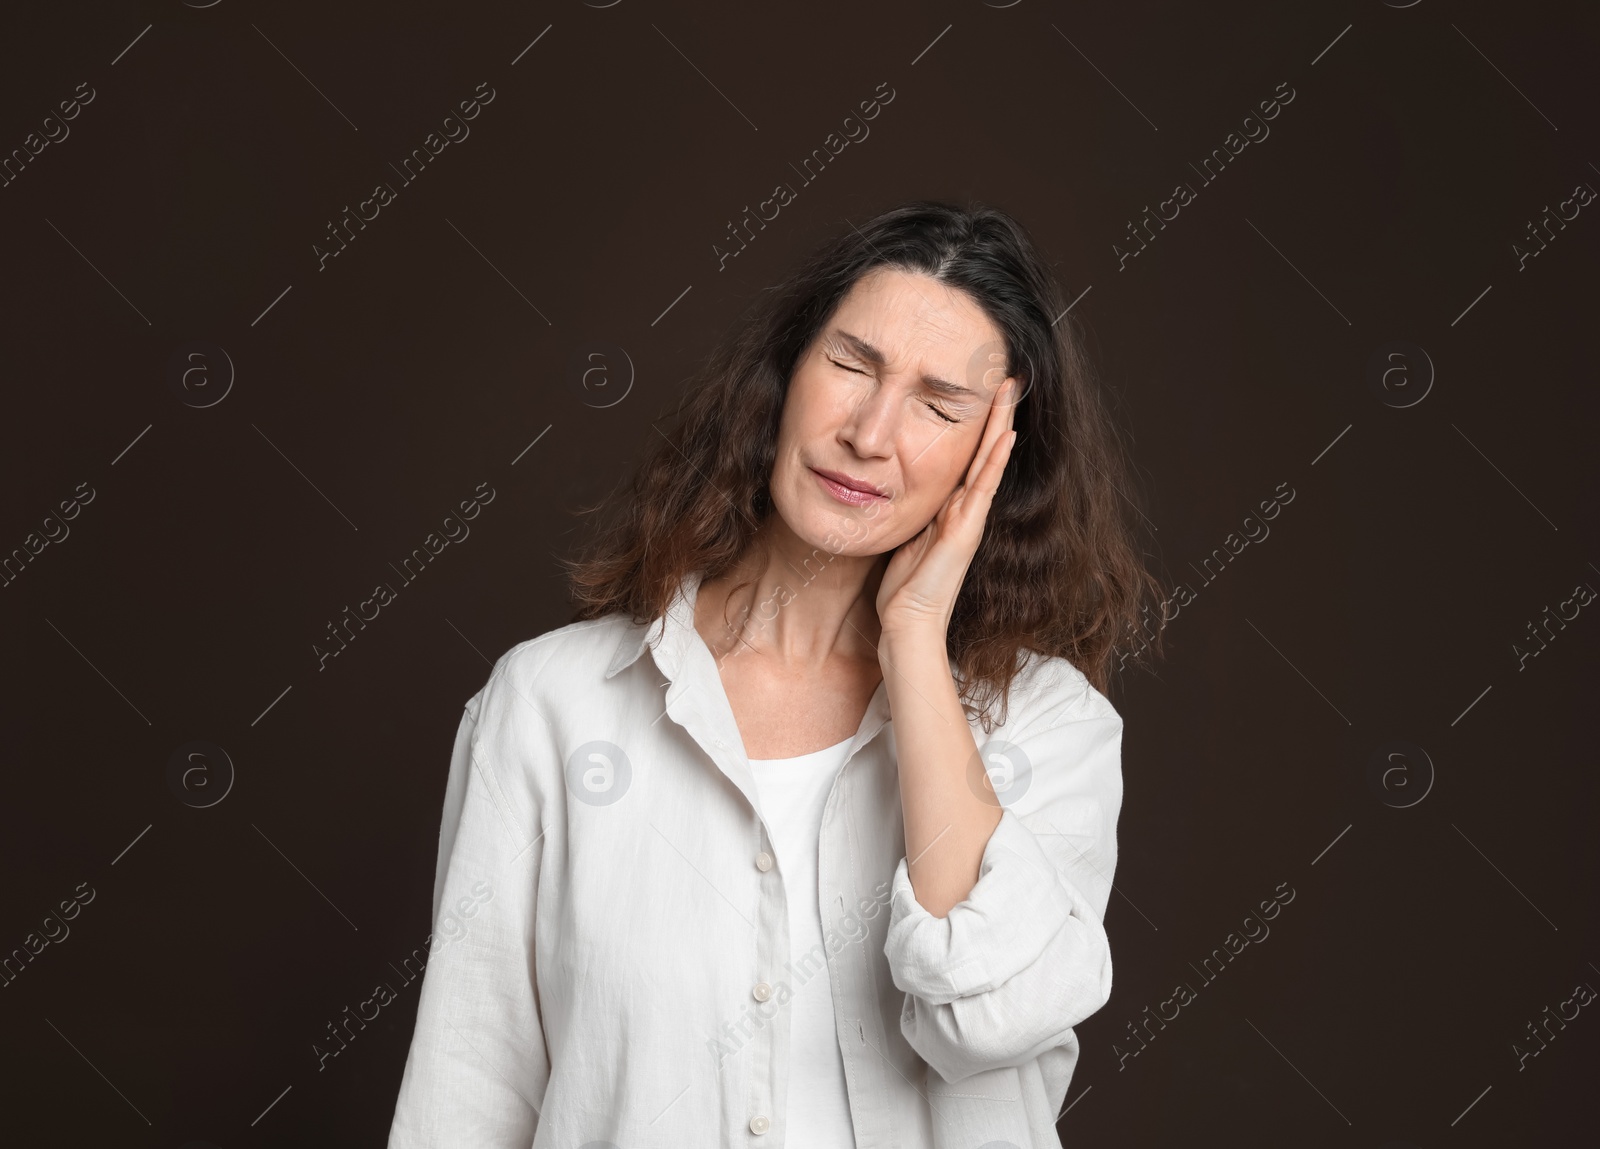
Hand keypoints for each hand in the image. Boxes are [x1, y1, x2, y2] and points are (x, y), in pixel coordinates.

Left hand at [875, 377, 1017, 641]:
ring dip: (1001, 425)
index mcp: (950, 512)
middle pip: (985, 453)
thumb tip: (898, 490)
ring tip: (1011, 391)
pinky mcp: (965, 531)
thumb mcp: (905, 539)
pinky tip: (1006, 435)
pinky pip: (982, 488)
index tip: (983, 394)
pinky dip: (994, 461)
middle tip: (1007, 378)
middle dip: (996, 416)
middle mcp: (965, 512)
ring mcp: (969, 520)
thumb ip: (912, 515)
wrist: (908, 623)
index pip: (967, 460)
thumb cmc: (902, 590)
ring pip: (989, 463)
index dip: (977, 427)